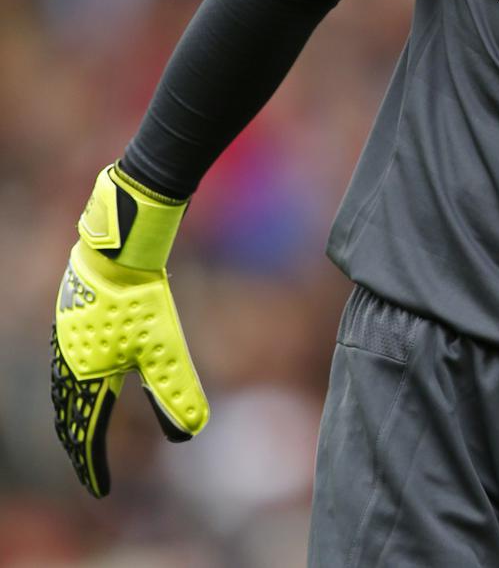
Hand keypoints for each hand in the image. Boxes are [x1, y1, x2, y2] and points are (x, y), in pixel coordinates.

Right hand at [51, 165, 208, 496]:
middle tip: (87, 466)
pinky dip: (72, 388)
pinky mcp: (72, 322)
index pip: (85, 434)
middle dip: (77, 445)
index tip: (101, 488)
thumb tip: (192, 431)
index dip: (93, 463)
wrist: (117, 254)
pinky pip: (65, 367)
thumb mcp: (164, 349)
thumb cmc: (141, 302)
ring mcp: (65, 342)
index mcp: (85, 379)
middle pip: (66, 417)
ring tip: (80, 432)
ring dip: (71, 418)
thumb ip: (175, 390)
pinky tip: (86, 382)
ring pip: (62, 392)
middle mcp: (67, 364)